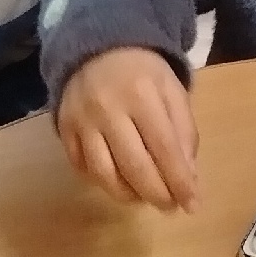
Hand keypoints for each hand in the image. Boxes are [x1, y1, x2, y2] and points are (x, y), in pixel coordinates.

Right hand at [56, 48, 199, 209]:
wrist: (97, 48)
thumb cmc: (143, 73)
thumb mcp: (172, 91)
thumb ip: (184, 131)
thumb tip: (188, 177)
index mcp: (142, 95)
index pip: (164, 148)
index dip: (179, 181)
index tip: (192, 205)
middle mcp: (108, 109)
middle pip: (134, 166)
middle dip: (156, 194)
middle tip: (170, 207)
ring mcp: (81, 121)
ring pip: (104, 174)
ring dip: (128, 195)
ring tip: (144, 198)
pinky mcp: (63, 130)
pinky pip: (81, 168)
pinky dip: (101, 183)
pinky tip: (119, 183)